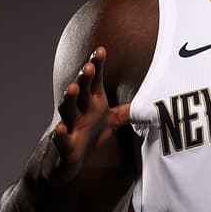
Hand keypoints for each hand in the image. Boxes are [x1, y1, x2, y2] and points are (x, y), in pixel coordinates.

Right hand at [46, 46, 129, 185]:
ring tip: (72, 87)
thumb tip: (151, 102)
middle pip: (80, 90)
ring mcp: (70, 128)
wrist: (64, 161)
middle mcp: (79, 111)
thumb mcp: (110, 120)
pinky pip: (62, 141)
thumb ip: (128, 110)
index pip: (93, 80)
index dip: (96, 65)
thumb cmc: (89, 135)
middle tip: (88, 66)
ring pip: (67, 110)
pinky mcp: (65, 148)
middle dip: (83, 78)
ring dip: (69, 98)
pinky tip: (59, 129)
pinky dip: (60, 135)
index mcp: (91, 102)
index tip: (101, 50)